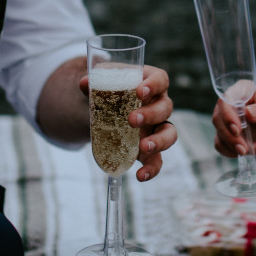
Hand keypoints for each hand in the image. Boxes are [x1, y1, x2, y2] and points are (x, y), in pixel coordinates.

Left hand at [74, 65, 175, 181]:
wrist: (107, 108)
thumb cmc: (112, 89)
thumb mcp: (104, 83)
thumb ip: (95, 82)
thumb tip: (85, 83)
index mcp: (151, 83)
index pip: (160, 79)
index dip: (154, 85)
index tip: (140, 91)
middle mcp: (159, 104)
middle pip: (165, 108)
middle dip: (150, 114)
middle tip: (132, 120)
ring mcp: (157, 128)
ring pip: (169, 134)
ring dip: (159, 141)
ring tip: (144, 147)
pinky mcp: (151, 148)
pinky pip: (157, 160)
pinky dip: (152, 169)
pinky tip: (140, 175)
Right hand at [211, 82, 255, 158]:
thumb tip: (247, 113)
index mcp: (243, 91)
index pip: (226, 100)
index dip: (227, 116)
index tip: (237, 131)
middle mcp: (232, 104)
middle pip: (218, 119)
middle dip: (230, 137)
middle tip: (244, 149)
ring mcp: (230, 120)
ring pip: (220, 135)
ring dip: (235, 147)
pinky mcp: (231, 135)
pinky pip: (223, 145)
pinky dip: (234, 153)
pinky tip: (255, 153)